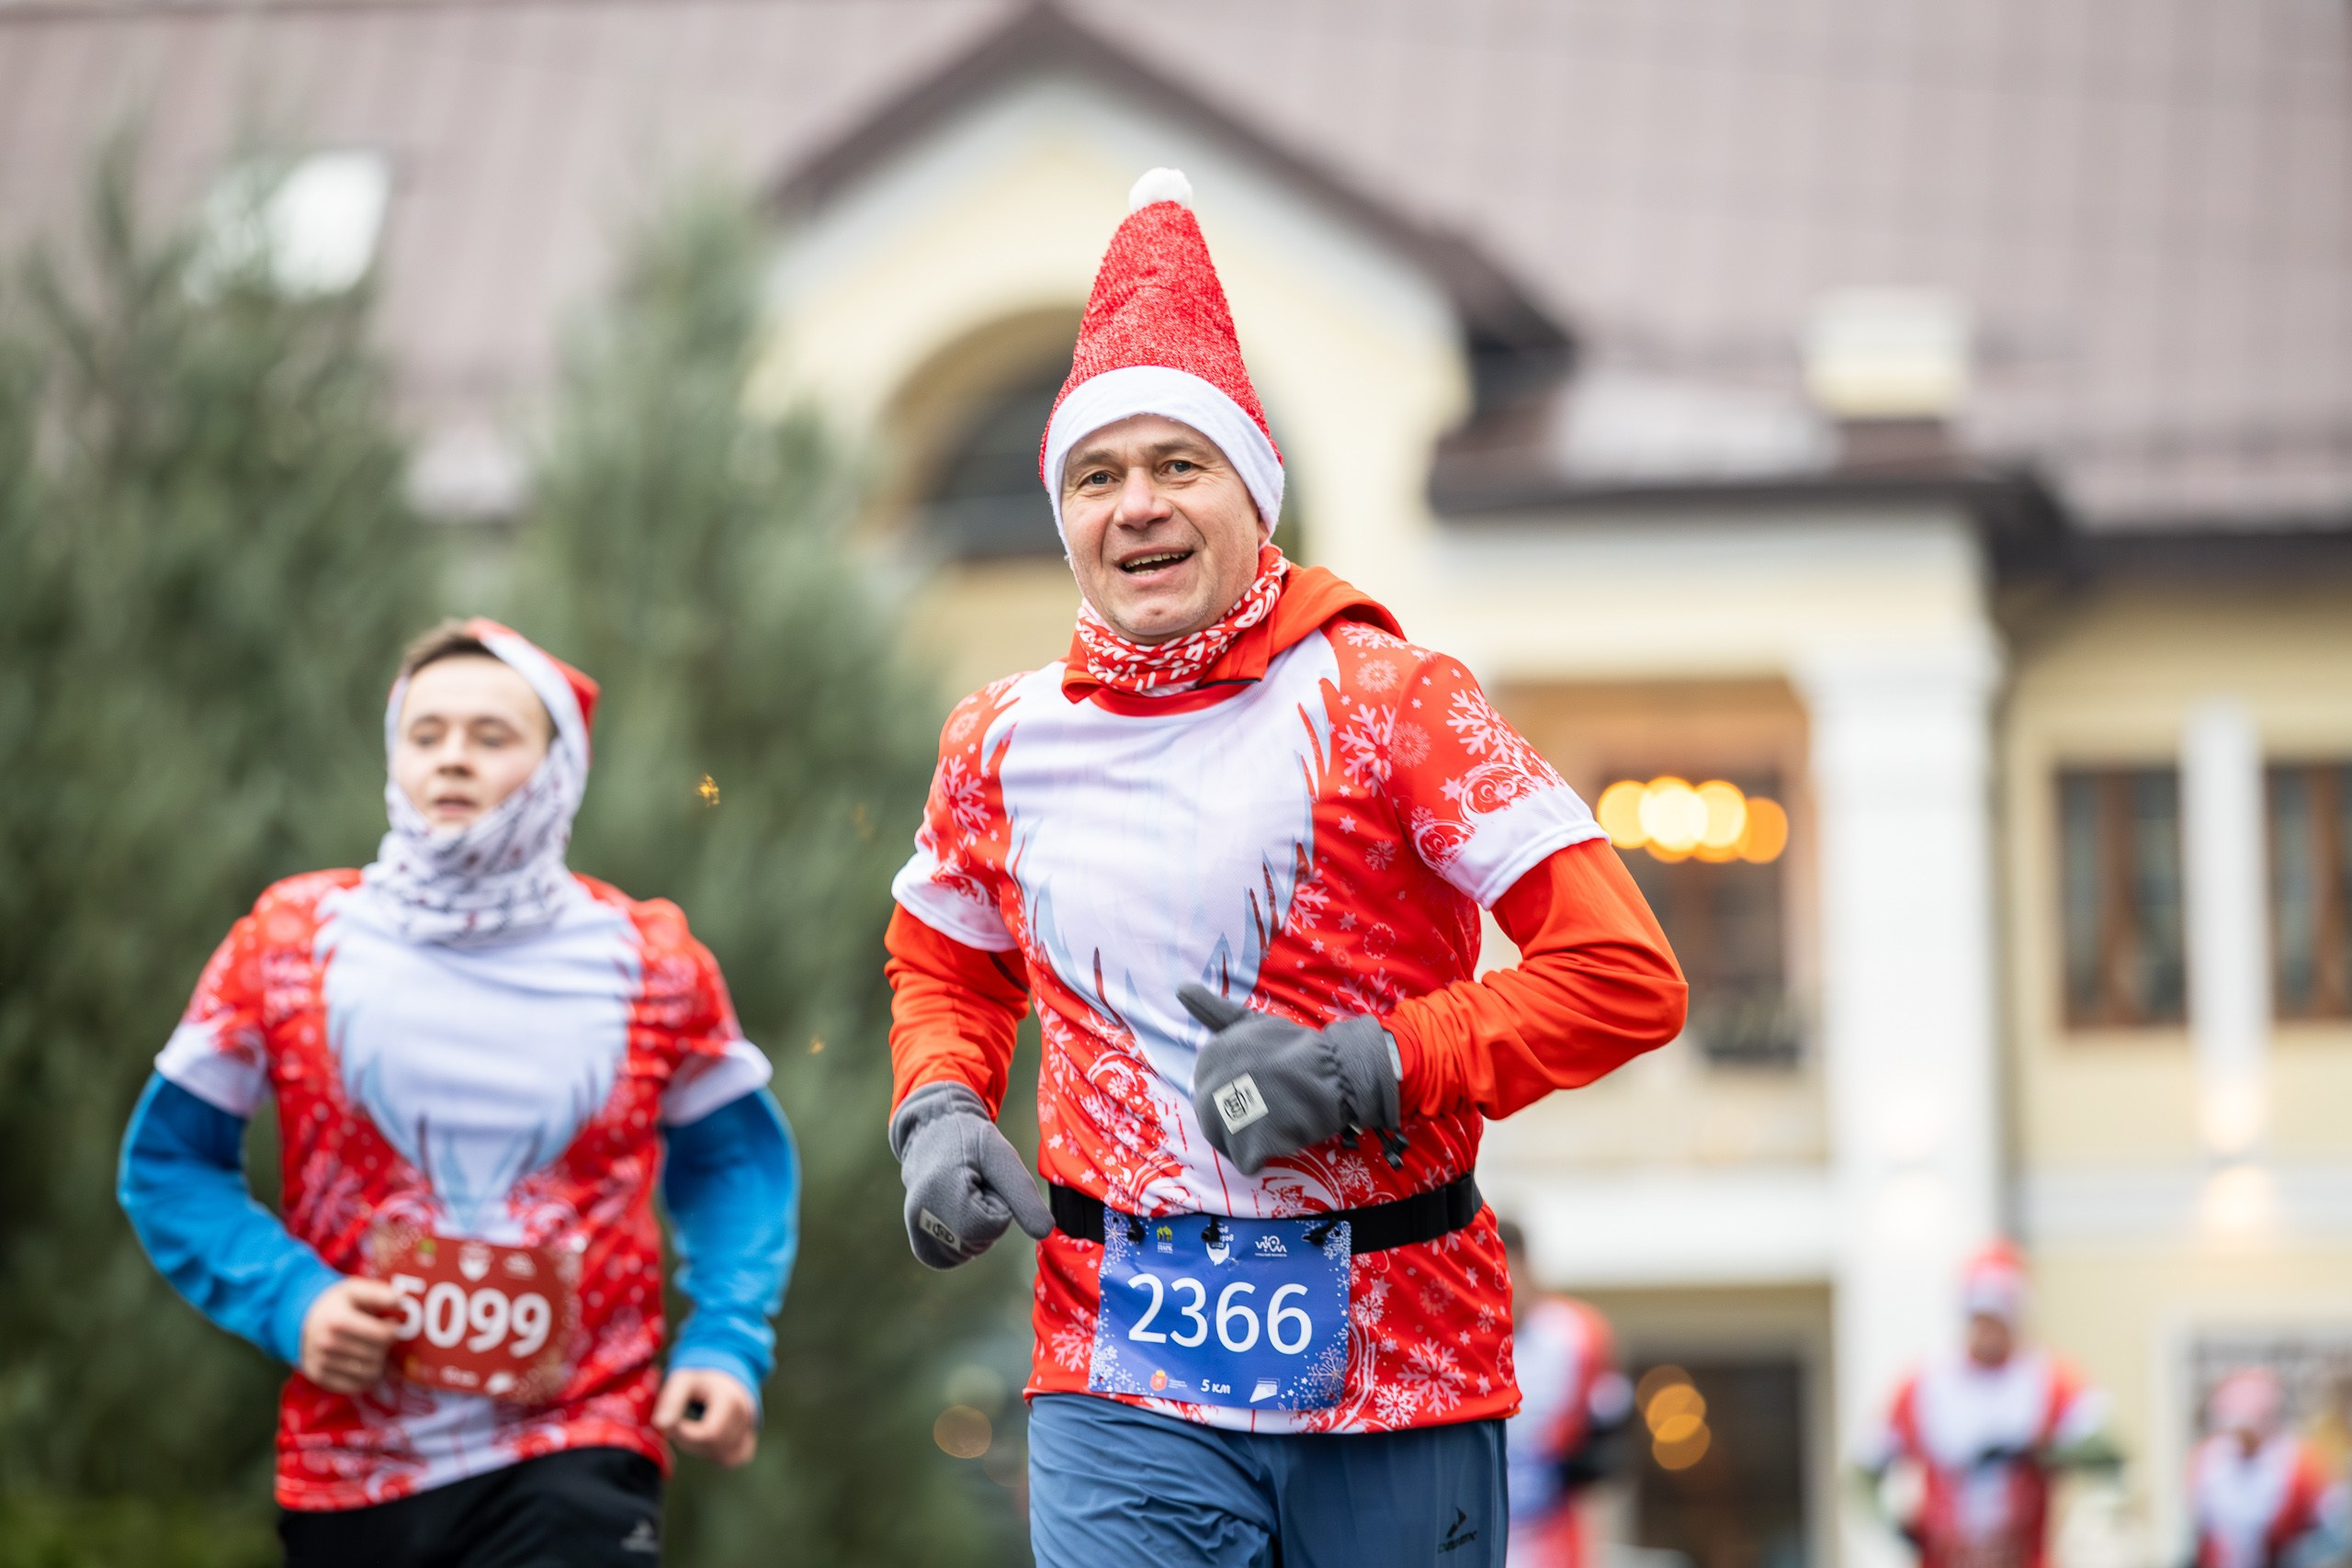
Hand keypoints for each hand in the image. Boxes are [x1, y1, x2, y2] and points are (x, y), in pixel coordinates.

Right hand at [299, 1277, 403, 1392]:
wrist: (301, 1320)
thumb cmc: (336, 1304)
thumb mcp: (354, 1290)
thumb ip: (379, 1293)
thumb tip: (401, 1300)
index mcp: (337, 1320)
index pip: (382, 1336)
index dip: (394, 1331)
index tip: (392, 1324)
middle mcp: (327, 1344)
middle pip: (377, 1356)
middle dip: (386, 1347)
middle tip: (383, 1338)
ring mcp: (322, 1363)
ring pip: (369, 1374)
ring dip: (379, 1364)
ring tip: (375, 1350)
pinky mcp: (319, 1377)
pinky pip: (356, 1386)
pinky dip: (366, 1378)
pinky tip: (364, 1363)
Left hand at [654, 1368, 758, 1466]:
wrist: (725, 1382)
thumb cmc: (701, 1382)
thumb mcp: (683, 1381)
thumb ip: (671, 1400)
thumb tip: (660, 1425)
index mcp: (731, 1401)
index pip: (709, 1433)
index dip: (684, 1434)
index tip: (668, 1425)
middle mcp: (746, 1420)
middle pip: (712, 1446)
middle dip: (688, 1440)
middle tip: (677, 1425)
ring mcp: (748, 1435)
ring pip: (718, 1456)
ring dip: (698, 1447)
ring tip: (692, 1428)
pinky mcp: (745, 1449)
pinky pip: (727, 1460)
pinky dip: (711, 1453)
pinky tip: (704, 1438)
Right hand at [890, 1082, 1052, 1268]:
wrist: (932, 1133)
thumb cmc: (970, 1141)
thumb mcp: (1002, 1157)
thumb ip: (1023, 1195)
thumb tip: (1045, 1231)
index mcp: (941, 1192)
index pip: (992, 1225)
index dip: (998, 1202)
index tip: (983, 1179)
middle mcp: (920, 1217)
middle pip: (981, 1240)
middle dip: (987, 1215)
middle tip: (972, 1184)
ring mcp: (918, 1234)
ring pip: (971, 1251)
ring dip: (976, 1227)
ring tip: (961, 1194)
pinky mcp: (921, 1246)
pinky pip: (957, 1258)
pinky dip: (965, 1240)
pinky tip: (954, 1212)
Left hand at [1180, 986, 1400, 1175]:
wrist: (1337, 1071)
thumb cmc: (1295, 1047)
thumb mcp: (1251, 1022)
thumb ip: (1213, 1010)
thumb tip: (1179, 987)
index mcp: (1211, 1056)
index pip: (1208, 1091)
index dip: (1236, 1093)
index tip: (1261, 1084)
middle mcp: (1212, 1082)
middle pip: (1213, 1121)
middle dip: (1240, 1121)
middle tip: (1272, 1106)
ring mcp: (1228, 1114)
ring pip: (1227, 1143)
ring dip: (1252, 1139)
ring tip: (1278, 1119)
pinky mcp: (1248, 1141)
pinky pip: (1246, 1161)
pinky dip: (1265, 1156)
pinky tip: (1283, 1134)